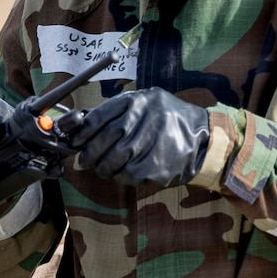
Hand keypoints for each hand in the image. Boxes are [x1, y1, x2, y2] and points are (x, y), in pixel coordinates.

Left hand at [64, 88, 210, 188]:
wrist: (201, 136)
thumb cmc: (164, 119)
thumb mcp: (144, 103)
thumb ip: (117, 112)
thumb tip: (82, 128)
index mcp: (138, 101)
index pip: (99, 117)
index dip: (82, 133)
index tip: (75, 143)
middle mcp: (145, 118)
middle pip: (104, 140)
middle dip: (90, 154)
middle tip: (86, 161)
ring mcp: (153, 142)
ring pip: (114, 160)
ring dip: (103, 168)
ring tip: (103, 169)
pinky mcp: (158, 166)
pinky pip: (128, 175)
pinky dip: (121, 177)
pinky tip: (123, 173)